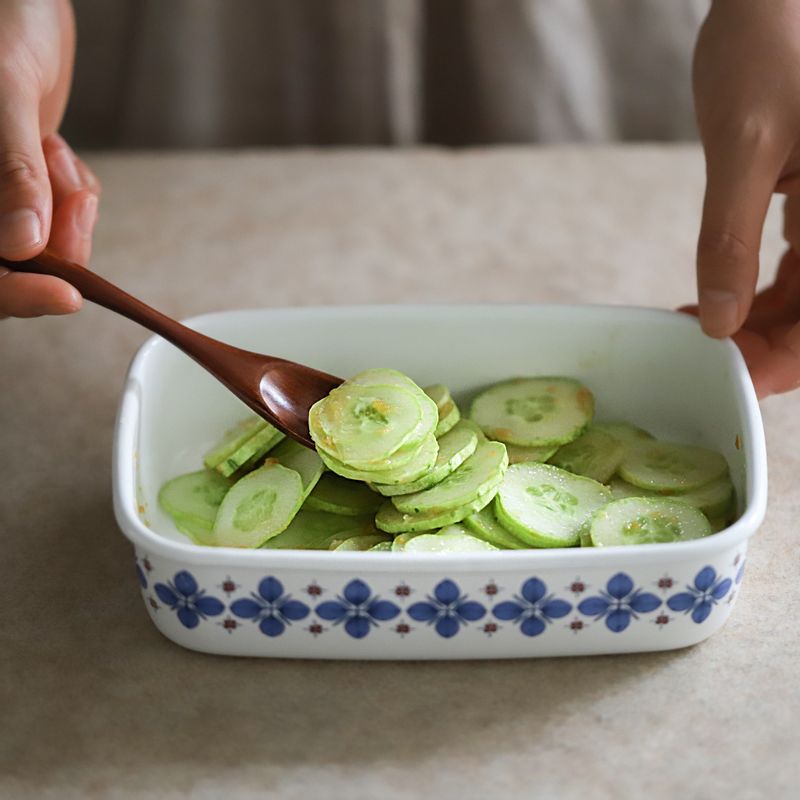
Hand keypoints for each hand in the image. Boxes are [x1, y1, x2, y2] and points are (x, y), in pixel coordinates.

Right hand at [0, 0, 98, 318]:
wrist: (23, 6)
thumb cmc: (1, 22)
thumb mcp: (5, 91)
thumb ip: (13, 170)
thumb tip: (22, 245)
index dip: (15, 294)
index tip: (67, 296)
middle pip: (14, 269)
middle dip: (57, 244)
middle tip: (75, 200)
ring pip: (49, 245)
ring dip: (68, 206)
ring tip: (52, 148)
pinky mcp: (23, 190)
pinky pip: (64, 218)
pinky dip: (76, 193)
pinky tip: (56, 150)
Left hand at [692, 0, 799, 394]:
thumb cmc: (772, 45)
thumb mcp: (745, 146)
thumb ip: (729, 237)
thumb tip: (716, 320)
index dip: (783, 362)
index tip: (729, 378)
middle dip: (763, 346)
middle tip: (700, 354)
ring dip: (755, 321)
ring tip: (694, 325)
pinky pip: (798, 265)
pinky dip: (756, 289)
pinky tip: (714, 295)